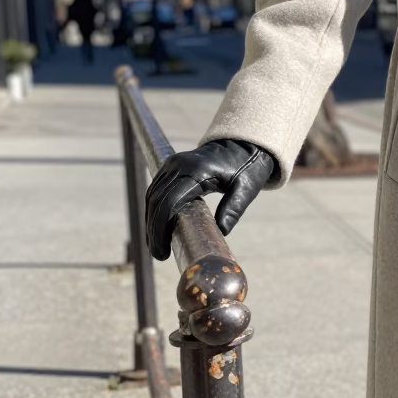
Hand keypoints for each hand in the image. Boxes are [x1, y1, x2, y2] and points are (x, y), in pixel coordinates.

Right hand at [144, 139, 275, 260]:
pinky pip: (156, 189)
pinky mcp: (172, 165)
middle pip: (155, 201)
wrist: (244, 143)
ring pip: (152, 195)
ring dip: (151, 221)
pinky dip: (154, 209)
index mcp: (196, 170)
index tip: (163, 251)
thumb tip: (222, 232)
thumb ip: (234, 208)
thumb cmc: (247, 167)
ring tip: (157, 245)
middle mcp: (179, 164)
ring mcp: (173, 163)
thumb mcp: (246, 188)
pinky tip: (158, 227)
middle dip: (153, 230)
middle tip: (159, 254)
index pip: (168, 203)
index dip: (160, 229)